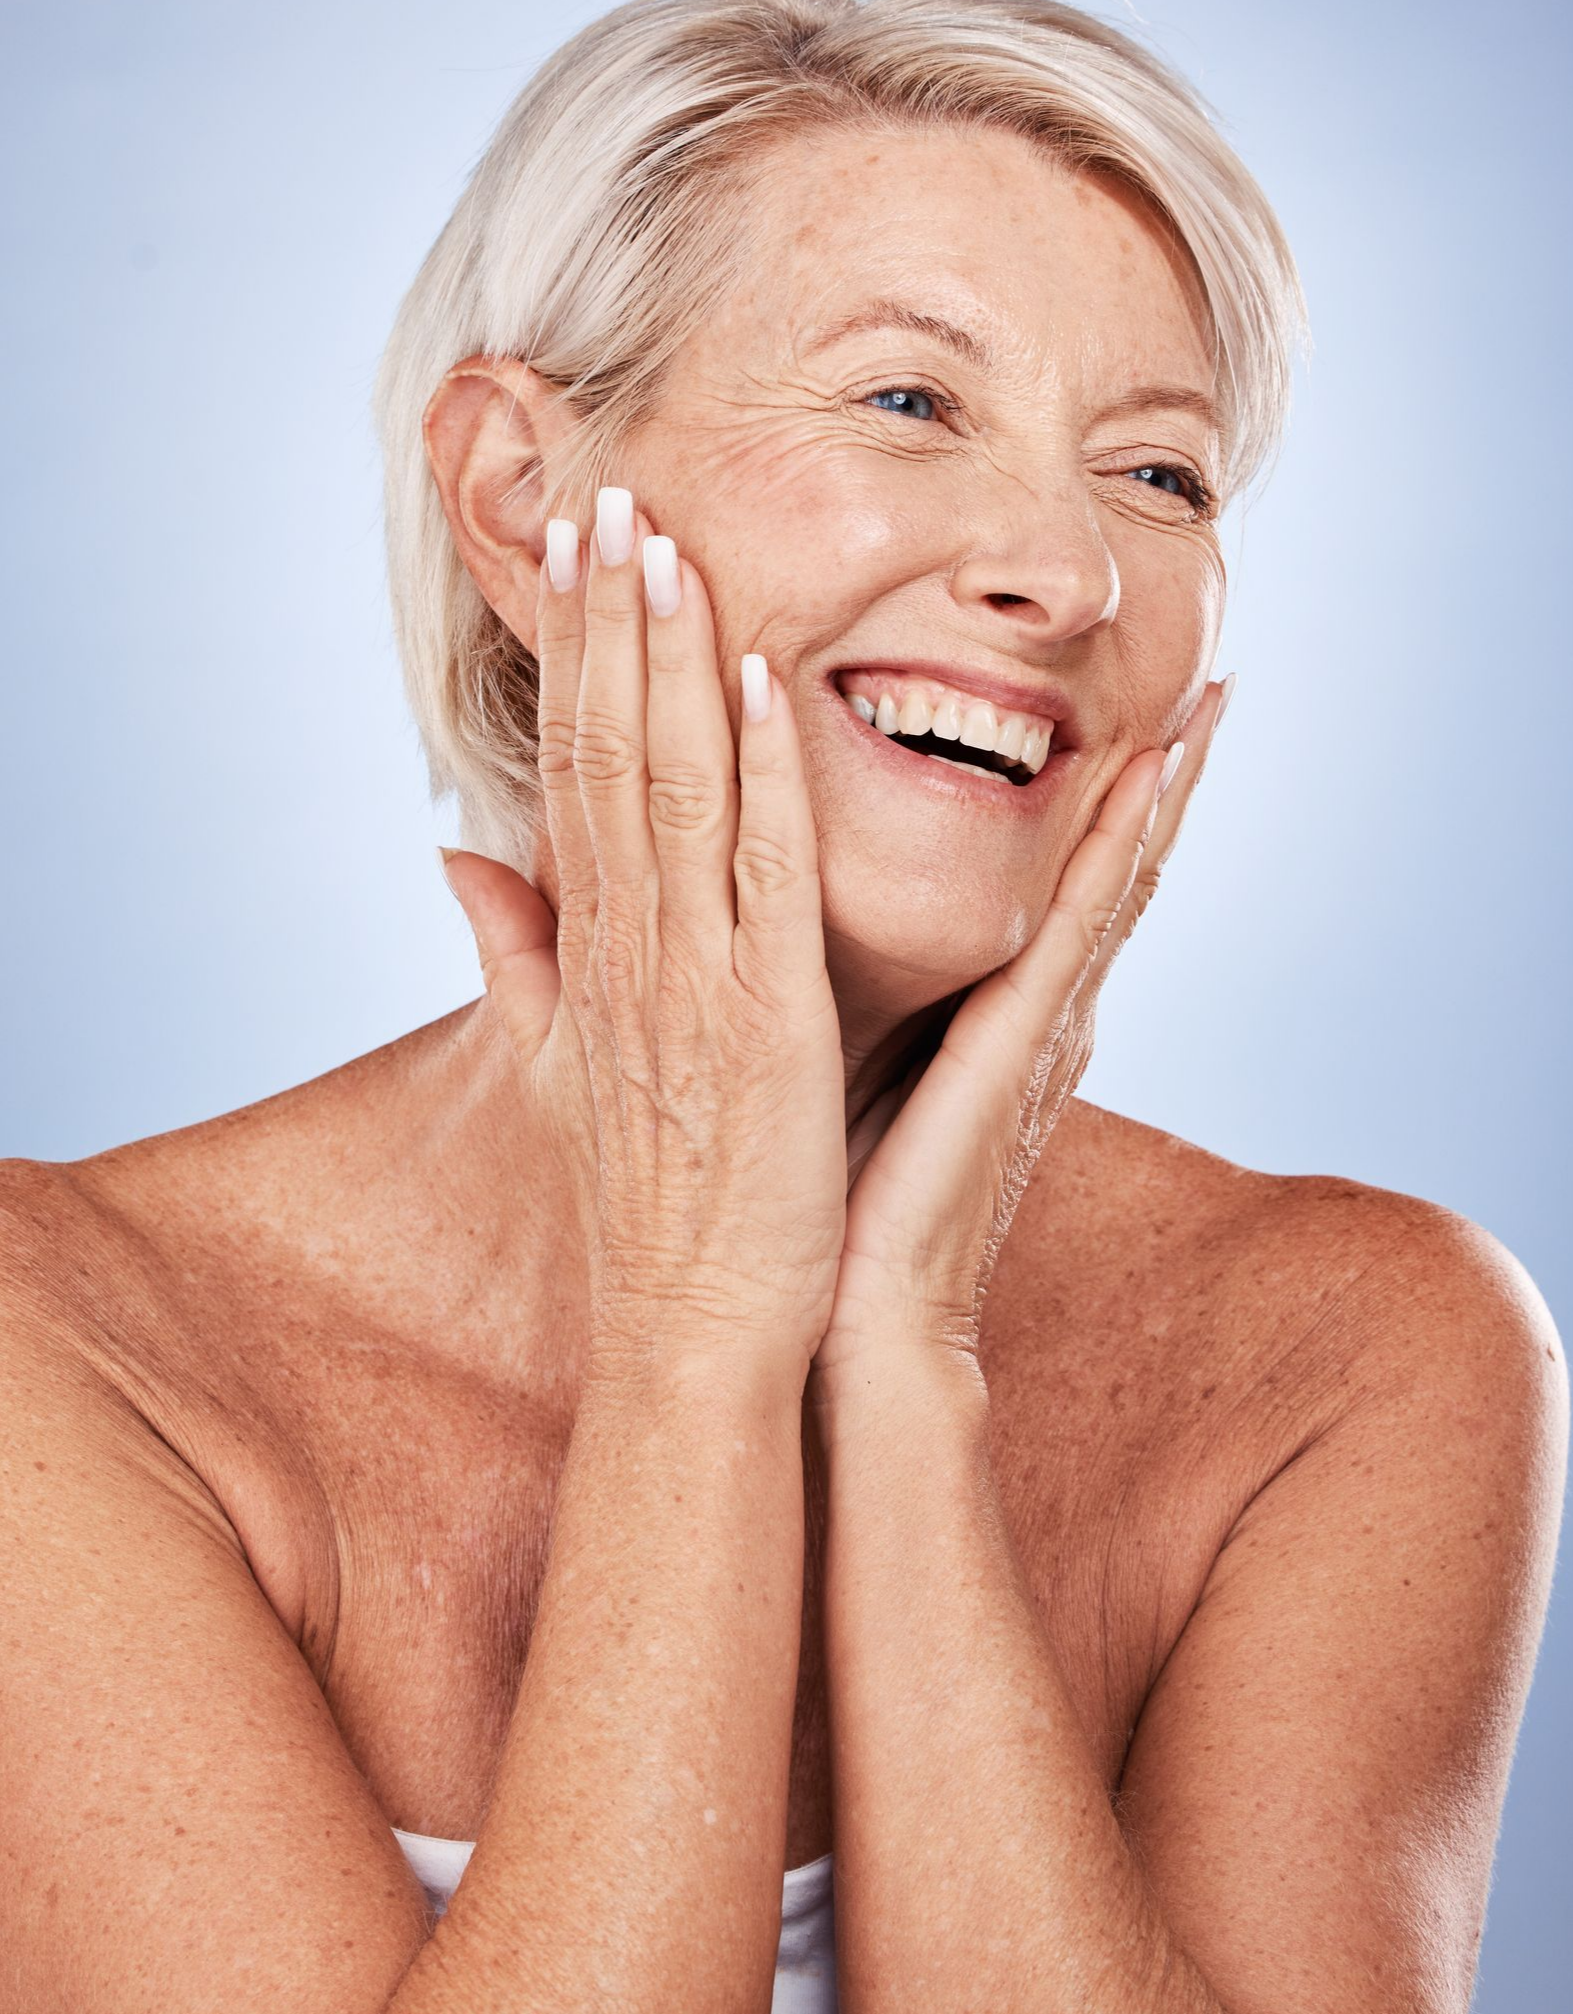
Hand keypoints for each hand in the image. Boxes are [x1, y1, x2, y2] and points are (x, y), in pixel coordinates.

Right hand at [443, 490, 848, 1371]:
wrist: (693, 1331)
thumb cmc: (648, 1203)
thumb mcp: (562, 1065)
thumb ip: (516, 952)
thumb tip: (454, 856)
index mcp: (595, 954)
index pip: (573, 773)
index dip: (575, 657)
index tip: (577, 553)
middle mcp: (631, 950)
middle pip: (607, 755)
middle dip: (607, 622)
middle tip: (608, 493)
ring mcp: (695, 981)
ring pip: (671, 790)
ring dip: (668, 661)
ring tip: (664, 543)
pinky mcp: (767, 1022)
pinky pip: (761, 877)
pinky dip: (760, 775)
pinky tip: (761, 678)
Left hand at [813, 678, 1235, 1382]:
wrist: (855, 1329)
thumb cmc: (835, 1208)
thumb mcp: (839, 1076)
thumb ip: (850, 1002)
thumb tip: (810, 938)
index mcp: (994, 1021)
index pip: (1059, 892)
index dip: (1098, 807)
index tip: (1128, 721)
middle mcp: (1034, 1017)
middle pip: (1109, 875)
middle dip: (1156, 781)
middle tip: (1204, 685)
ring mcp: (1038, 1032)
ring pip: (1112, 886)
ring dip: (1160, 793)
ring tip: (1204, 704)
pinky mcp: (1020, 1051)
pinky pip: (1077, 928)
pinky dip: (1118, 851)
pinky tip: (1146, 780)